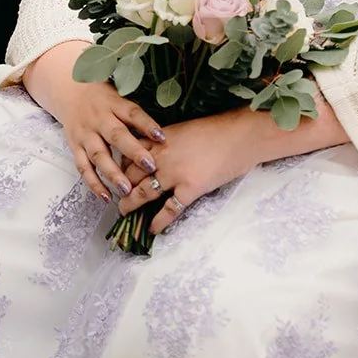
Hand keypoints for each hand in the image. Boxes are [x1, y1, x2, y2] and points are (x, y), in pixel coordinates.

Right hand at [48, 76, 166, 204]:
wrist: (69, 91)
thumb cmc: (101, 96)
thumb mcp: (118, 96)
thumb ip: (134, 114)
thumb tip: (160, 133)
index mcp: (113, 103)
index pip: (132, 113)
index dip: (147, 124)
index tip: (161, 137)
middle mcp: (98, 118)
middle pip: (116, 135)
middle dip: (133, 152)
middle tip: (150, 167)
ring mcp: (85, 134)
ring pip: (99, 155)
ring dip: (113, 174)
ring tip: (127, 190)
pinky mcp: (75, 147)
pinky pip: (83, 167)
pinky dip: (94, 183)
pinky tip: (106, 196)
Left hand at [118, 111, 259, 235]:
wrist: (240, 135)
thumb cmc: (217, 129)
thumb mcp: (184, 128)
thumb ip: (167, 141)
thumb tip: (157, 152)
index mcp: (161, 138)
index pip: (130, 152)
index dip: (121, 165)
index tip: (117, 173)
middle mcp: (162, 155)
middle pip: (132, 174)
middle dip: (121, 186)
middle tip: (116, 195)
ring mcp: (175, 173)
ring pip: (143, 193)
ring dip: (131, 205)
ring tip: (123, 213)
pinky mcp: (190, 189)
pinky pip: (169, 209)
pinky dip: (159, 221)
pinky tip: (153, 229)